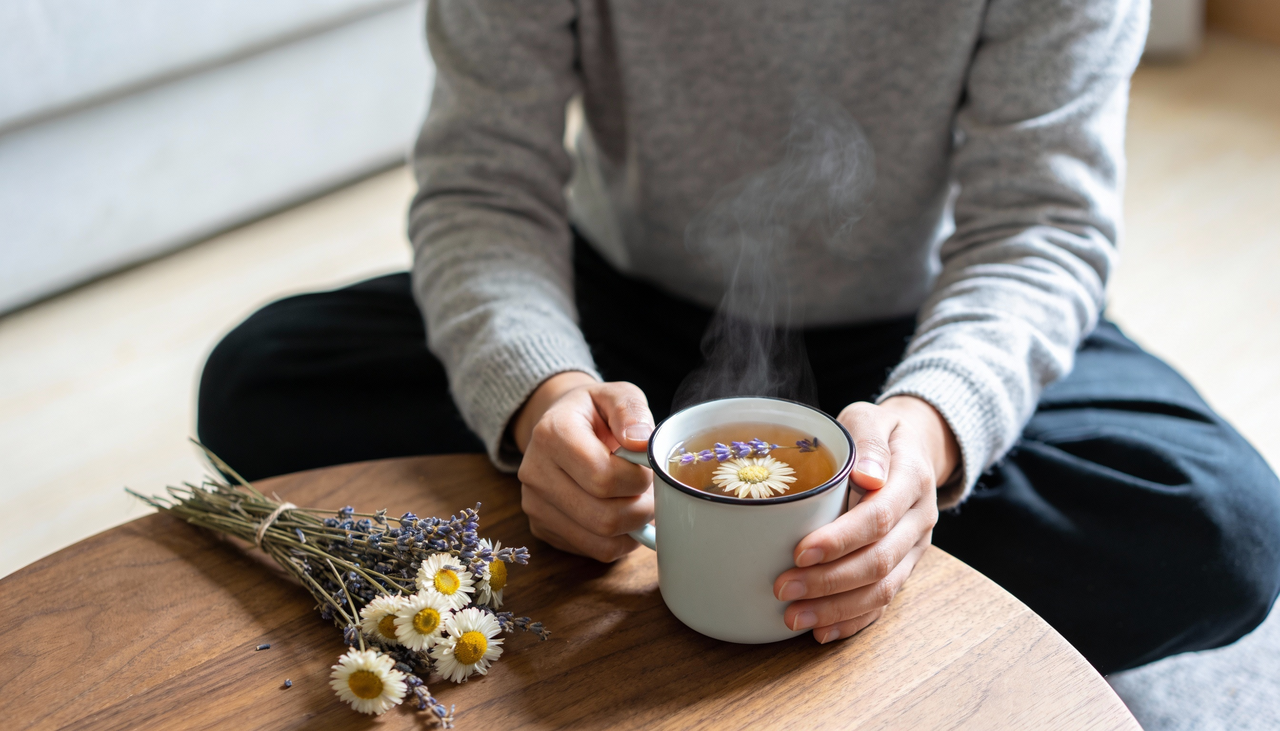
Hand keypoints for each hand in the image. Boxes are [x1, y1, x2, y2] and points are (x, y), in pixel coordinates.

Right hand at [512, 372, 655, 561]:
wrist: (560, 426)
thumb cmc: (594, 412)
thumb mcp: (616, 395)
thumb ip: (631, 411)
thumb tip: (642, 441)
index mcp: (551, 435)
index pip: (603, 478)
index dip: (639, 479)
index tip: (647, 467)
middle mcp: (535, 473)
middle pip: (603, 517)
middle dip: (641, 508)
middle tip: (651, 491)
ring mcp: (535, 505)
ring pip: (600, 540)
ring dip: (633, 527)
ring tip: (639, 501)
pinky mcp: (542, 528)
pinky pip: (594, 550)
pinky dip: (620, 540)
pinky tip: (623, 514)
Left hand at [773, 396, 957, 642]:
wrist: (914, 447)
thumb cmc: (879, 432)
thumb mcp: (872, 418)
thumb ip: (868, 441)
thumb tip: (868, 475)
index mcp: (912, 479)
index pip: (878, 517)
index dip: (840, 539)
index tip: (800, 552)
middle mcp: (919, 519)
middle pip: (879, 561)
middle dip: (829, 581)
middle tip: (783, 589)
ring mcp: (915, 547)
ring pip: (883, 589)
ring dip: (837, 608)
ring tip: (794, 617)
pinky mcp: (906, 566)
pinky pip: (885, 601)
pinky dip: (854, 620)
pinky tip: (822, 631)